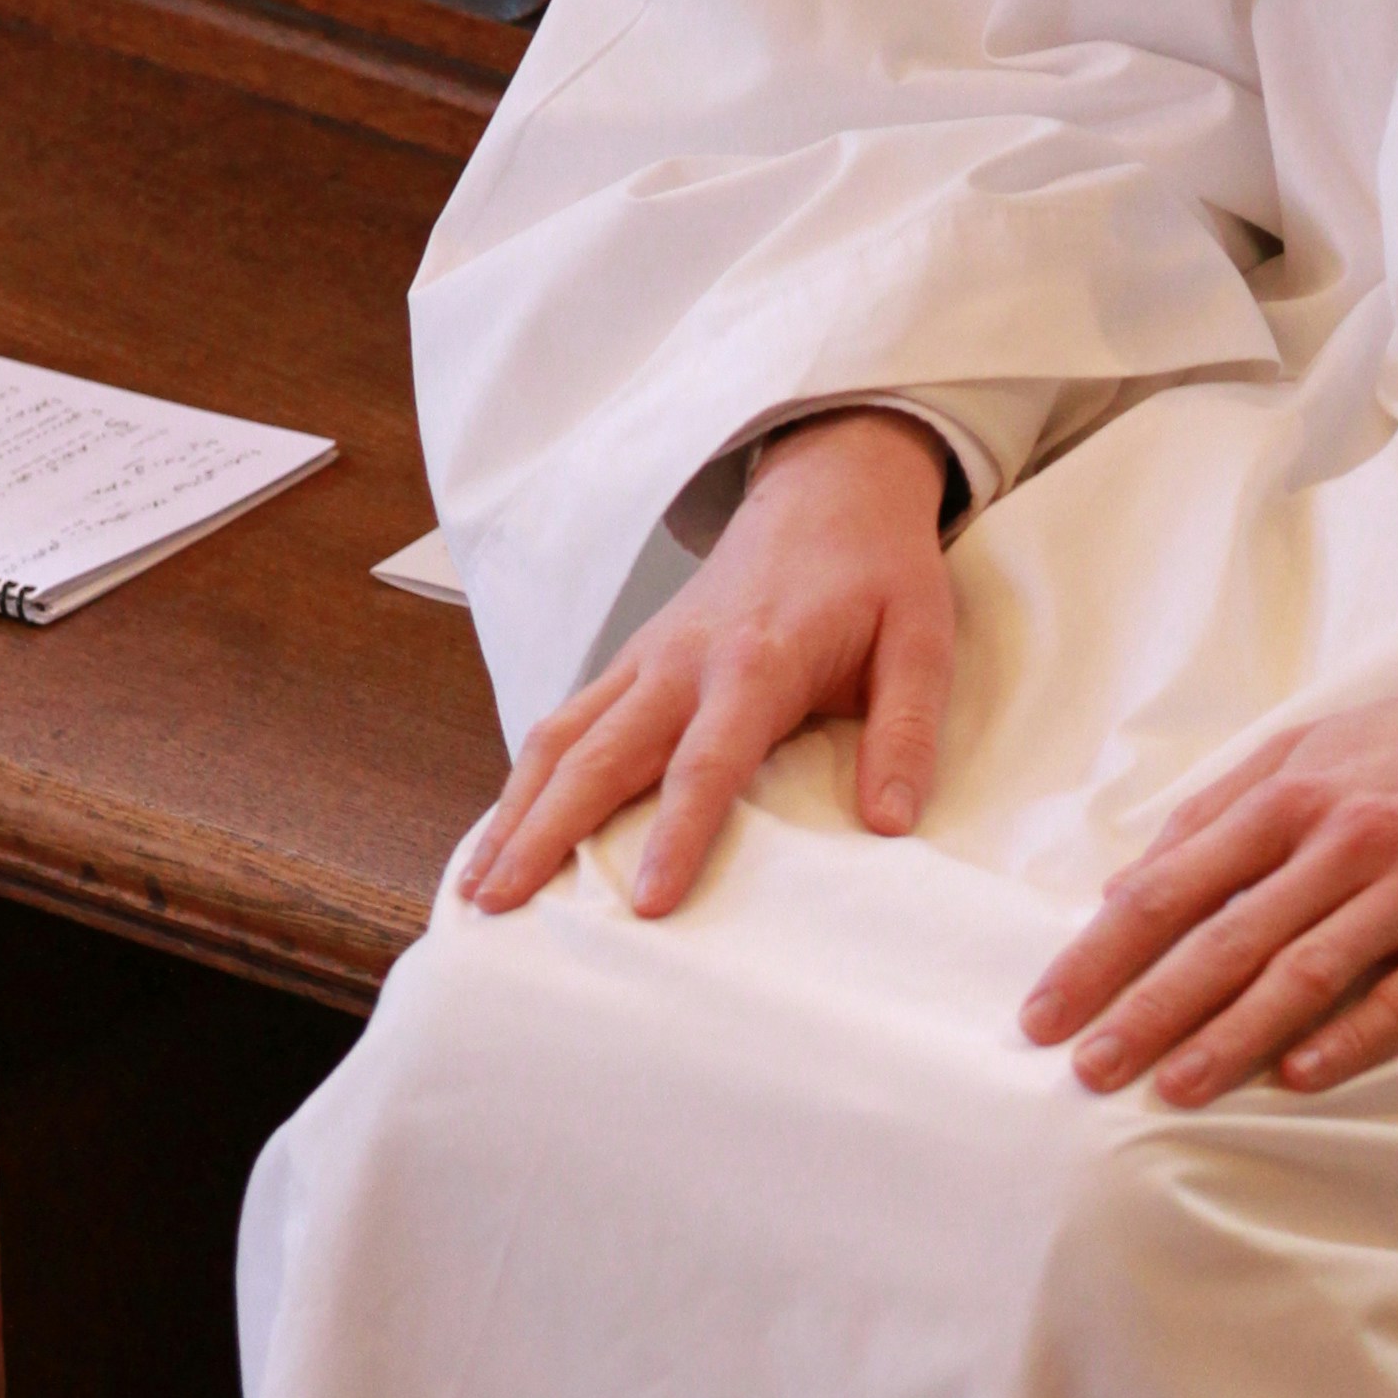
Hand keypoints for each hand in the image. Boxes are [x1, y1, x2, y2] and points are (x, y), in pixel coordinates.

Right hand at [464, 412, 955, 919]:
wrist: (831, 492)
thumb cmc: (877, 574)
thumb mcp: (922, 642)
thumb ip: (907, 732)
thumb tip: (891, 823)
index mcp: (756, 662)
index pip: (707, 762)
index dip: (677, 833)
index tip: (649, 902)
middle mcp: (681, 662)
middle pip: (597, 755)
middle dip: (543, 833)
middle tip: (497, 905)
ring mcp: (647, 659)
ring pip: (560, 737)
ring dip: (513, 810)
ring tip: (474, 886)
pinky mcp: (633, 662)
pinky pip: (567, 722)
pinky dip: (527, 778)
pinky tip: (505, 830)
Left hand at [1022, 631, 1397, 1108]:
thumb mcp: (1321, 741)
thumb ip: (1220, 807)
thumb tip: (1123, 881)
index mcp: (1295, 788)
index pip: (1172, 884)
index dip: (1101, 951)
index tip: (1045, 1009)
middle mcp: (1349, 834)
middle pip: (1225, 935)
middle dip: (1144, 1007)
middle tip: (1083, 1068)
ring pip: (1306, 972)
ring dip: (1229, 1036)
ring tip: (1168, 1087)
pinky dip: (1350, 1037)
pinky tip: (1296, 1077)